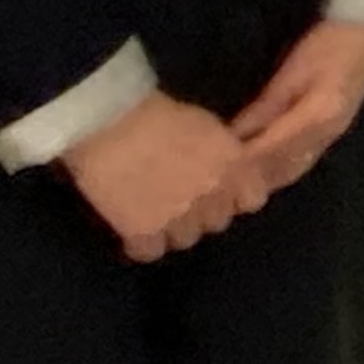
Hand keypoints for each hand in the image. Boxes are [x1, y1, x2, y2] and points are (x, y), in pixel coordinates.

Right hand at [63, 91, 265, 262]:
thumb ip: (222, 153)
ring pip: (186, 239)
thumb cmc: (156, 112)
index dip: (235, 196)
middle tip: (180, 197)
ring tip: (155, 212)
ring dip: (174, 229)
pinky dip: (143, 244)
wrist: (109, 121)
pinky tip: (134, 229)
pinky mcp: (144, 232)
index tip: (220, 190)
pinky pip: (151, 251)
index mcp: (232, 163)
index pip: (253, 199)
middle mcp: (212, 193)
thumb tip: (226, 170)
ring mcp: (179, 216)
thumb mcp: (205, 125)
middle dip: (202, 211)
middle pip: (217, 221)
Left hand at [231, 18, 363, 193]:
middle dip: (249, 180)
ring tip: (231, 184)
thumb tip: (231, 138)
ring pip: (291, 171)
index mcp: (317, 119)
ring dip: (263, 180)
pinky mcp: (330, 133)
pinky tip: (258, 171)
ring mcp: (331, 137)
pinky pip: (300, 161)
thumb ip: (264, 107)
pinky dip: (277, 170)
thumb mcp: (292, 71)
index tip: (210, 173)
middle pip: (282, 170)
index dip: (240, 164)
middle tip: (216, 186)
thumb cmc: (328, 42)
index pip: (270, 152)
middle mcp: (326, 136)